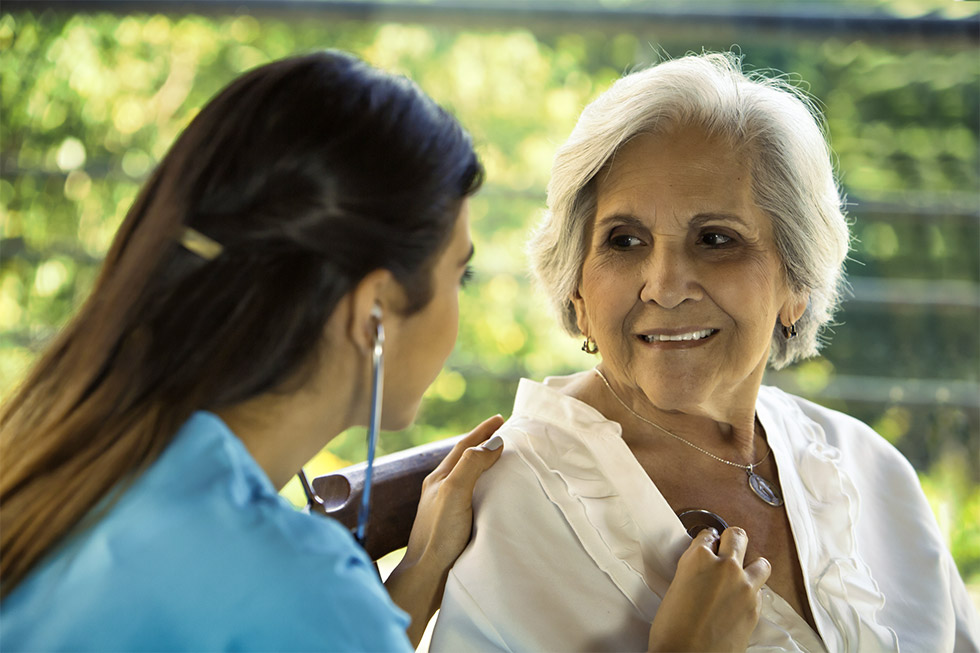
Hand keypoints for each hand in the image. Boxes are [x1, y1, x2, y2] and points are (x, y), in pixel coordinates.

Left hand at [384, 415, 504, 645]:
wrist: (428, 576)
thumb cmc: (439, 534)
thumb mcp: (454, 492)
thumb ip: (471, 465)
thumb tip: (493, 443)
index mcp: (439, 479)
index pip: (463, 446)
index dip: (482, 431)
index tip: (500, 418)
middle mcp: (441, 490)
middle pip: (464, 459)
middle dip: (483, 444)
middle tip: (504, 434)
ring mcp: (446, 508)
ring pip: (468, 478)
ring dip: (484, 466)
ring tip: (502, 460)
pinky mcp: (454, 525)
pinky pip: (472, 496)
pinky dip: (485, 488)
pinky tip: (493, 496)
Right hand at [648, 527, 770, 652]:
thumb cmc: (672, 629)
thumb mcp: (676, 587)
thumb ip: (694, 571)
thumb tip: (703, 569)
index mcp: (698, 558)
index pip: (708, 535)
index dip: (707, 541)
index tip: (708, 546)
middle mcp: (724, 567)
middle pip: (737, 536)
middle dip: (732, 541)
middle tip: (727, 549)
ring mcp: (744, 586)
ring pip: (760, 563)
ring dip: (751, 566)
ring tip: (742, 575)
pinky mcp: (755, 608)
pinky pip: (760, 591)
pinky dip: (752, 592)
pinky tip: (740, 600)